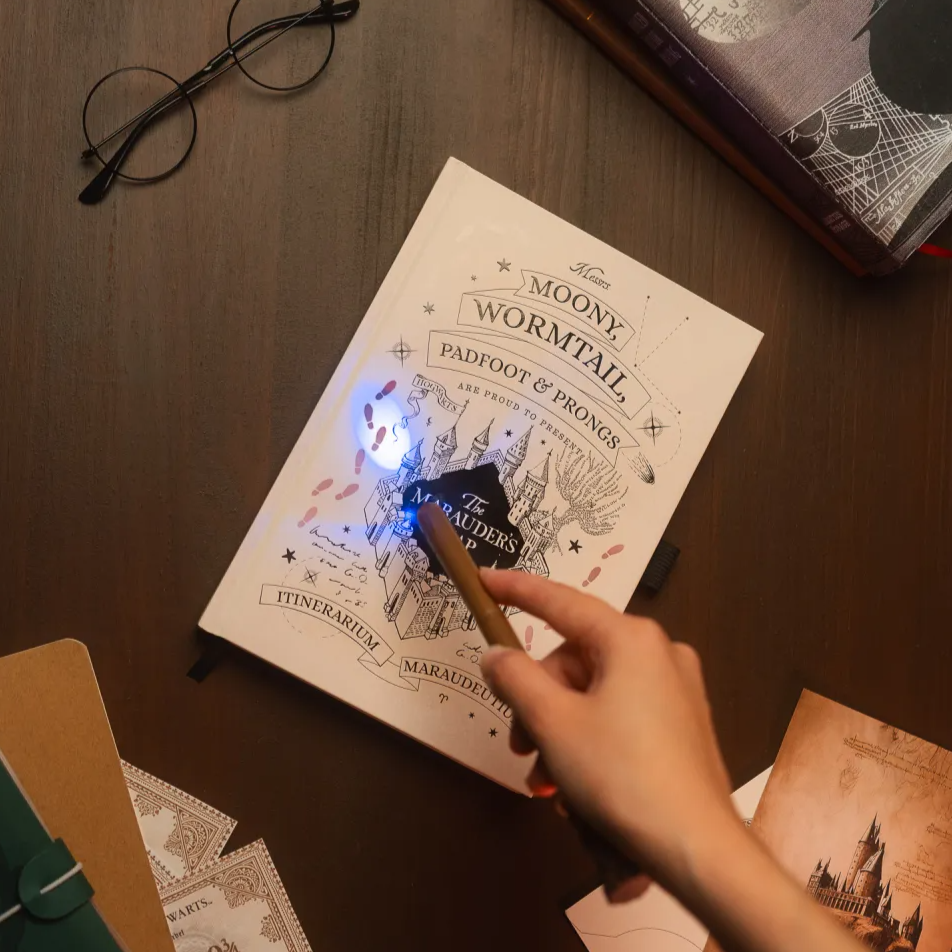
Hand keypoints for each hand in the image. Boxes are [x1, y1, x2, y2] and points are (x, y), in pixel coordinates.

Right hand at [479, 568, 739, 899]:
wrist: (696, 848)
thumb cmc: (622, 776)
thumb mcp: (553, 724)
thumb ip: (516, 679)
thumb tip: (497, 656)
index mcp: (631, 639)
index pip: (561, 602)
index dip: (517, 590)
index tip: (485, 580)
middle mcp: (658, 653)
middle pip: (573, 661)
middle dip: (538, 702)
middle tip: (519, 746)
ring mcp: (675, 690)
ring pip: (592, 694)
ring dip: (558, 733)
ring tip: (546, 782)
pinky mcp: (681, 725)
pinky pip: (618, 716)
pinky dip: (588, 742)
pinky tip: (574, 789)